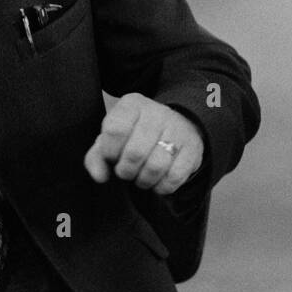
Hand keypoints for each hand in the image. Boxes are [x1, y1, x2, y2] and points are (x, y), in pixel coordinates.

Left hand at [83, 93, 204, 194]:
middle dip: (126, 171)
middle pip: (135, 153)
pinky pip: (175, 177)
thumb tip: (100, 176)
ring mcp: (178, 129)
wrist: (177, 127)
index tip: (113, 157)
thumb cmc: (137, 135)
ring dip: (144, 181)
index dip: (110, 151)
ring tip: (141, 178)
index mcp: (132, 105)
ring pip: (156, 167)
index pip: (115, 130)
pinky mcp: (193, 148)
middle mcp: (157, 112)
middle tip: (127, 172)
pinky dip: (162, 187)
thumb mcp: (113, 139)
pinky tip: (158, 181)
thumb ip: (97, 157)